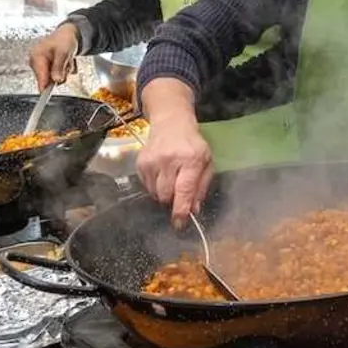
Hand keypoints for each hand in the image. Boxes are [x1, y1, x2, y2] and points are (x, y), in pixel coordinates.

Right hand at [29, 23, 79, 90]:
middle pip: (48, 79)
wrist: (68, 35)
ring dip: (64, 72)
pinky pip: (57, 76)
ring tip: (66, 60)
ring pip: (55, 79)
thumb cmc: (64, 39)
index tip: (45, 95)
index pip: (40, 76)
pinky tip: (65, 62)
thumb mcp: (63, 52)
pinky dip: (64, 71)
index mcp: (36, 56)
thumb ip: (58, 66)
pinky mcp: (48, 69)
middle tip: (66, 63)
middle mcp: (36, 62)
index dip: (44, 86)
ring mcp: (42, 66)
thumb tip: (56, 80)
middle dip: (60, 74)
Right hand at [136, 112, 212, 228]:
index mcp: (191, 159)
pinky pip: (146, 186)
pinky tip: (162, 174)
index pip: (184, 190)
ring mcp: (152, 161)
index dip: (181, 209)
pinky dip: (155, 187)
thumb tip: (193, 209)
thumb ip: (201, 187)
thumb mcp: (206, 163)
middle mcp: (169, 160)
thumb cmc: (192, 145)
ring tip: (171, 180)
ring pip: (155, 193)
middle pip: (167, 195)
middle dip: (173, 201)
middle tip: (179, 195)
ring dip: (164, 194)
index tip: (179, 223)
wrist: (171, 123)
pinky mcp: (140, 162)